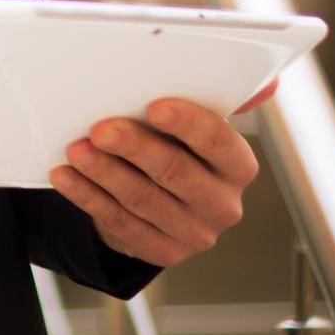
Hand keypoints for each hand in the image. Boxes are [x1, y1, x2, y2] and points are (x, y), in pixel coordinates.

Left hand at [48, 80, 276, 267]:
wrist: (165, 202)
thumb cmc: (181, 147)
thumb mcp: (201, 124)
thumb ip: (222, 99)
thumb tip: (267, 82)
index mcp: (238, 166)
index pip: (218, 142)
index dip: (187, 123)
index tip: (154, 106)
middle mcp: (222, 204)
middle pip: (175, 172)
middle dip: (135, 146)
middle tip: (101, 127)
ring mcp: (192, 233)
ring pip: (142, 199)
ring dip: (104, 172)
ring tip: (76, 148)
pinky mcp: (160, 252)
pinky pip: (118, 222)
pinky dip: (88, 196)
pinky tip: (67, 176)